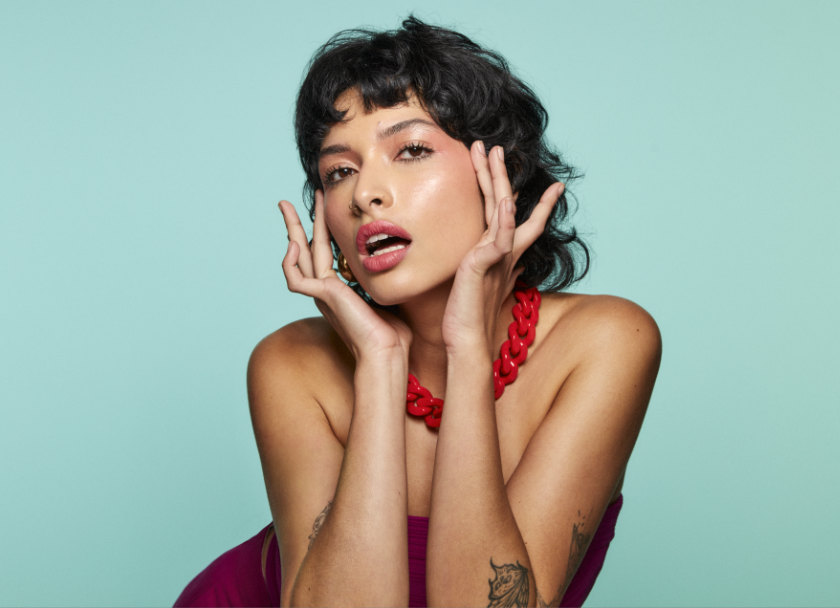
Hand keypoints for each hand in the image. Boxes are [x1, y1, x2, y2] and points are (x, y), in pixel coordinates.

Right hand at [279, 192, 411, 359]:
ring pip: (297, 255)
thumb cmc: (392, 331)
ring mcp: (322, 293)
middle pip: (304, 248)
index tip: (322, 207)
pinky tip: (294, 244)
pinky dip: (289, 262)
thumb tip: (397, 255)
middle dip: (296, 223)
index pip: (322, 252)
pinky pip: (295, 278)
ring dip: (290, 229)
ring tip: (285, 205)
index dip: (319, 229)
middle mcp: (325, 289)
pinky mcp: (322, 296)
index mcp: (338, 288)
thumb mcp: (388, 292)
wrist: (387, 349)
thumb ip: (383, 275)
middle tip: (287, 201)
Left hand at [441, 142, 563, 353]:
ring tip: (493, 152)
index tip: (556, 186)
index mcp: (501, 253)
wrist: (466, 339)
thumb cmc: (468, 315)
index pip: (520, 220)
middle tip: (498, 147)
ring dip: (498, 179)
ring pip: (501, 209)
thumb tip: (504, 264)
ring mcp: (497, 256)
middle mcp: (503, 251)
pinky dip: (505, 218)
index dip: (538, 203)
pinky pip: (499, 236)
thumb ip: (491, 268)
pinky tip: (506, 200)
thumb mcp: (480, 284)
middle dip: (502, 174)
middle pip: (506, 203)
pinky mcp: (487, 265)